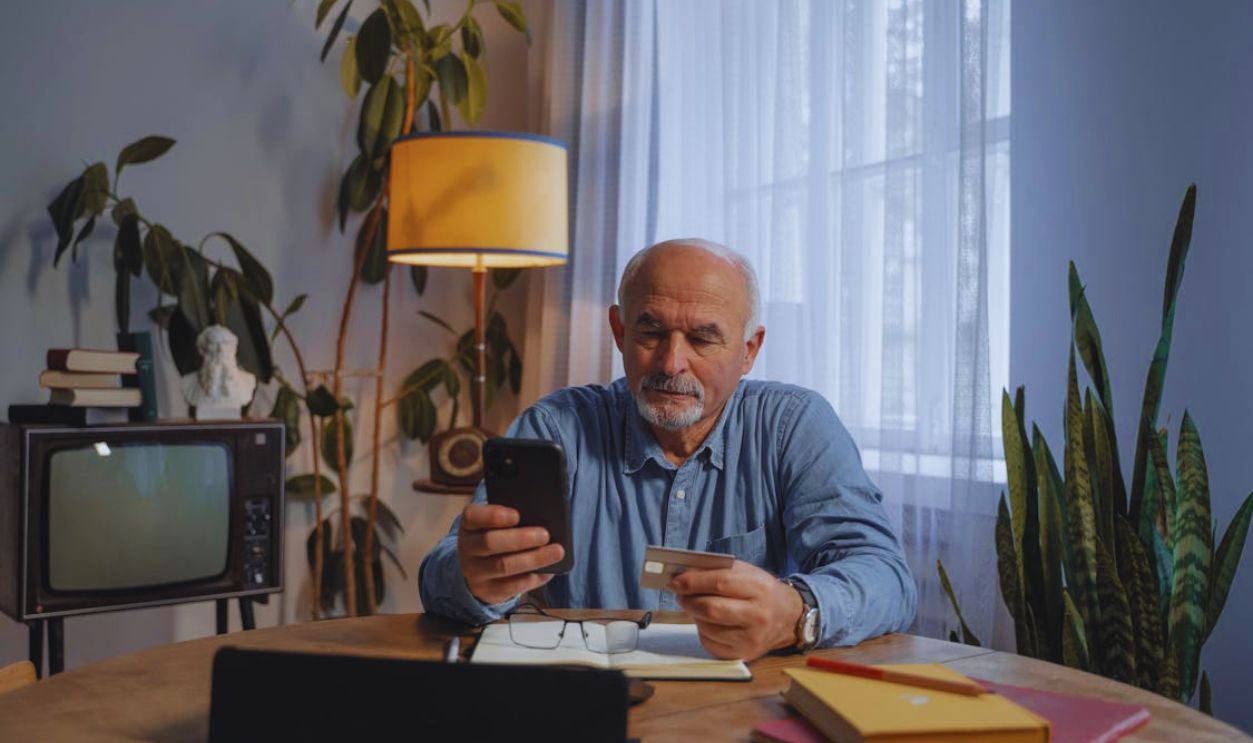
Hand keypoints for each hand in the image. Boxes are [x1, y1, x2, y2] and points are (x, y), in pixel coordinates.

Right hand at [457, 504, 565, 604]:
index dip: (494, 515)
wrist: (479, 569)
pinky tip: (549, 571)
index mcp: (469, 525)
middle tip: (545, 534)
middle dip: (521, 538)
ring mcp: (475, 572)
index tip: (517, 515)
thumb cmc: (496, 537)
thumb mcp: (494, 525)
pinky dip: (533, 578)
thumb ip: (511, 520)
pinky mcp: (488, 590)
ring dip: (533, 559)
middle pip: (490, 542)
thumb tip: (541, 520)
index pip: (472, 516)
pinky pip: (512, 586)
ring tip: (557, 552)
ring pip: (504, 566)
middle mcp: (467, 548)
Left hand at [669, 561, 802, 660]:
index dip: (693, 582)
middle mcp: (758, 616)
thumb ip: (716, 571)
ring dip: (694, 615)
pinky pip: (710, 643)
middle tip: (681, 594)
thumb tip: (683, 575)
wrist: (787, 618)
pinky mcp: (743, 655)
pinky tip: (709, 623)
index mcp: (760, 589)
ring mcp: (751, 639)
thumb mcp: (746, 573)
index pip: (719, 583)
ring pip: (707, 627)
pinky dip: (703, 631)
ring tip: (696, 606)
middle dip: (689, 600)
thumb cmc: (762, 591)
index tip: (676, 580)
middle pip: (711, 609)